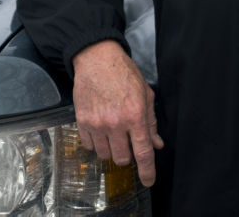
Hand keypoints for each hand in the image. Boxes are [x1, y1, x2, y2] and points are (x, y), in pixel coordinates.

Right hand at [71, 40, 164, 186]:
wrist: (97, 58)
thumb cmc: (123, 73)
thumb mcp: (145, 94)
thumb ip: (151, 122)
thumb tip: (156, 143)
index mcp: (135, 115)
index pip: (143, 153)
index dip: (147, 171)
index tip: (148, 180)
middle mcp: (116, 122)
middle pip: (123, 158)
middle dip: (127, 154)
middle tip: (127, 140)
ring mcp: (97, 123)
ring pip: (105, 154)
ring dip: (111, 149)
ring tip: (112, 132)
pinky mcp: (82, 121)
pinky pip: (89, 145)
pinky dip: (96, 142)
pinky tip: (100, 128)